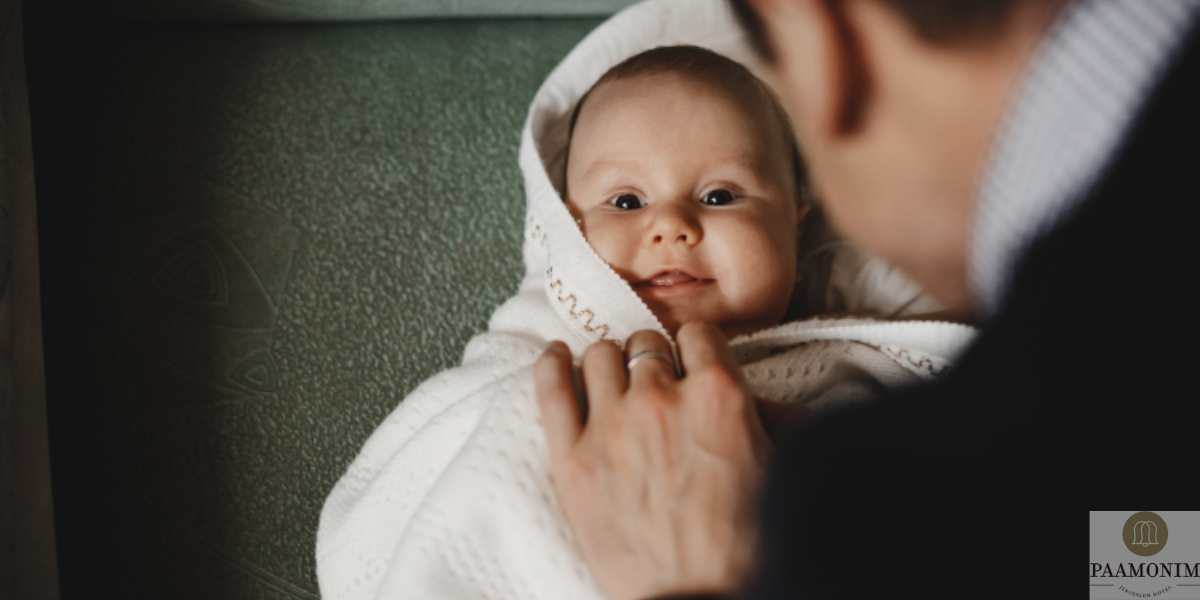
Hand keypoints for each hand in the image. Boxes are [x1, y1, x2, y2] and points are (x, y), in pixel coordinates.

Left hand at [534, 323, 771, 599]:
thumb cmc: (746, 546)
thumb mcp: (779, 469)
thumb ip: (773, 420)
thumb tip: (767, 403)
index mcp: (718, 394)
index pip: (698, 334)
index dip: (695, 349)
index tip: (691, 363)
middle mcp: (660, 399)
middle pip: (645, 343)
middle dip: (652, 361)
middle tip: (656, 385)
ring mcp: (610, 426)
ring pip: (598, 356)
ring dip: (609, 365)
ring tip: (612, 382)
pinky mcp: (570, 459)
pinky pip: (549, 388)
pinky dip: (549, 365)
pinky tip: (554, 358)